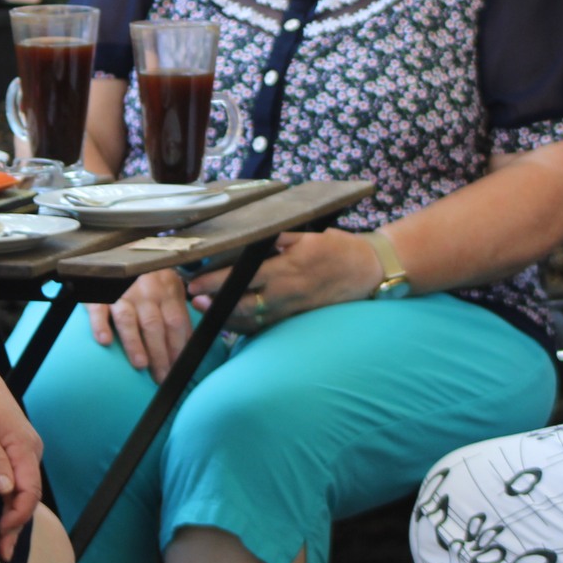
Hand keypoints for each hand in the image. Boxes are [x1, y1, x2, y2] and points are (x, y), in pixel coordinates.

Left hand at [0, 346, 41, 558]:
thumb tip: (7, 490)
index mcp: (24, 445)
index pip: (30, 489)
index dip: (18, 515)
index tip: (0, 532)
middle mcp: (28, 451)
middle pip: (28, 494)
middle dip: (16, 524)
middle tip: (0, 553)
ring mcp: (20, 451)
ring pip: (21, 490)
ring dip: (11, 516)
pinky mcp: (10, 451)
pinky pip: (13, 481)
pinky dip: (6, 502)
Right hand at [90, 268, 195, 382]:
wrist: (119, 252)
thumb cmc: (148, 276)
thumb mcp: (169, 285)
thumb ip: (178, 309)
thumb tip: (190, 341)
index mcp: (167, 289)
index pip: (176, 321)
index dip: (179, 346)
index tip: (179, 368)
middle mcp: (146, 290)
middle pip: (155, 324)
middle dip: (160, 353)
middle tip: (161, 377)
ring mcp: (121, 292)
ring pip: (129, 319)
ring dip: (135, 343)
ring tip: (140, 365)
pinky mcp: (98, 294)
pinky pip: (99, 310)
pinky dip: (100, 325)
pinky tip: (105, 341)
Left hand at [186, 230, 382, 331]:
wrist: (368, 271)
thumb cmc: (338, 249)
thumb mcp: (307, 235)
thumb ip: (277, 238)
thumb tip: (248, 236)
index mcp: (287, 268)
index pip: (243, 278)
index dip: (216, 283)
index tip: (196, 283)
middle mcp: (287, 292)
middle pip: (243, 305)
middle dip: (216, 305)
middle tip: (194, 301)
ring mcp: (293, 309)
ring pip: (253, 320)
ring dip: (228, 319)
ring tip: (208, 312)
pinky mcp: (298, 318)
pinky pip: (268, 326)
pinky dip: (248, 327)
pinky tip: (234, 323)